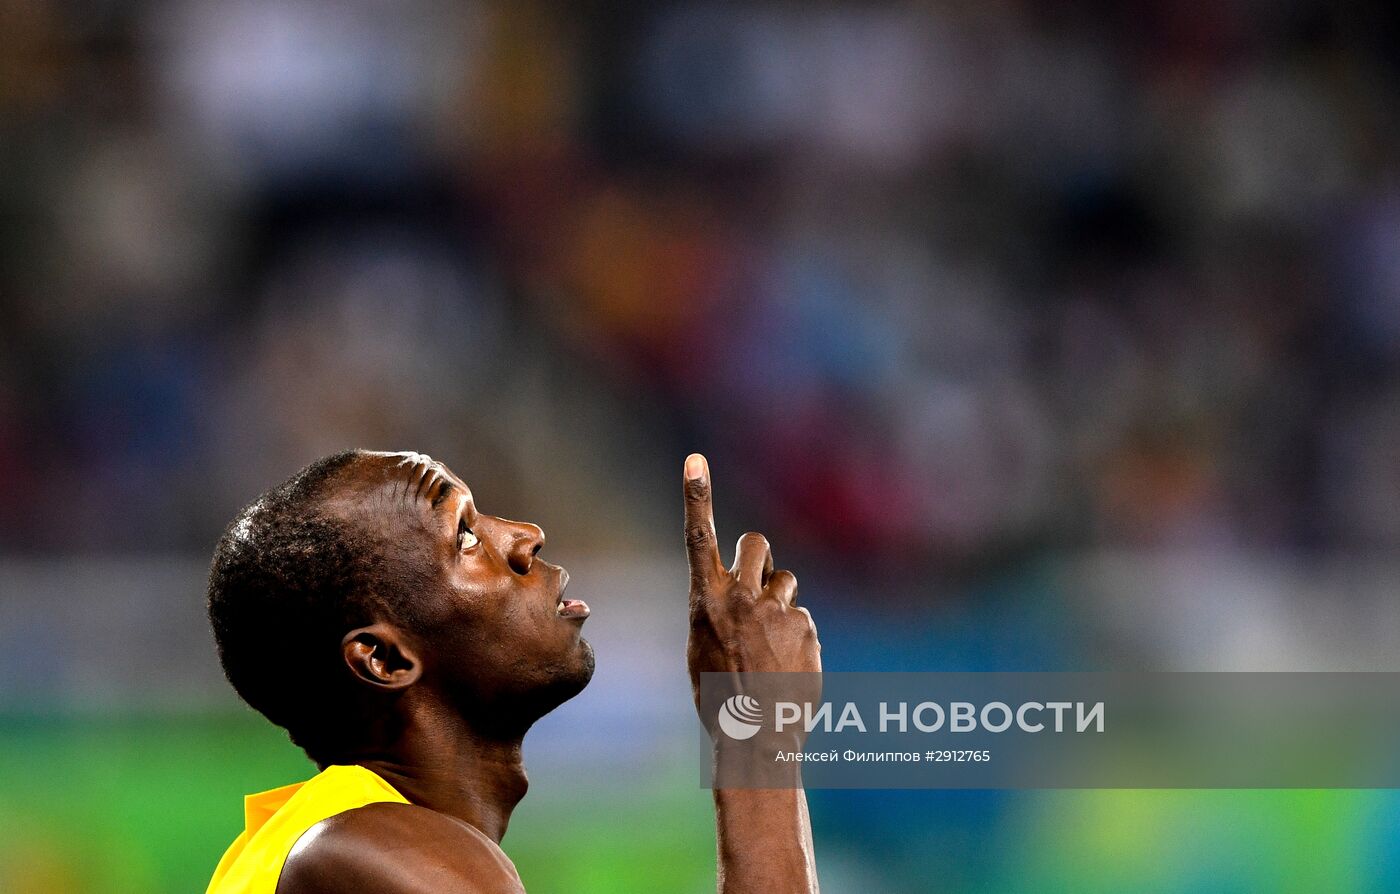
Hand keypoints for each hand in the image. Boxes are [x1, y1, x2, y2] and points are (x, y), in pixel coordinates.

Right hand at [683, 453, 820, 714]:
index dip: (696, 495)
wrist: (756, 738)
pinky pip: (801, 617)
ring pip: (785, 581)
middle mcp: (740, 597)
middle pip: (755, 542)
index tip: (694, 459)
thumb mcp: (701, 648)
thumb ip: (717, 611)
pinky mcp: (805, 627)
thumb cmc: (719, 697)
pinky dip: (796, 636)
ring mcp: (775, 610)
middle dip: (757, 555)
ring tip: (770, 641)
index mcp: (704, 600)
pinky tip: (787, 666)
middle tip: (757, 582)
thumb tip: (739, 596)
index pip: (698, 536)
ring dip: (780, 599)